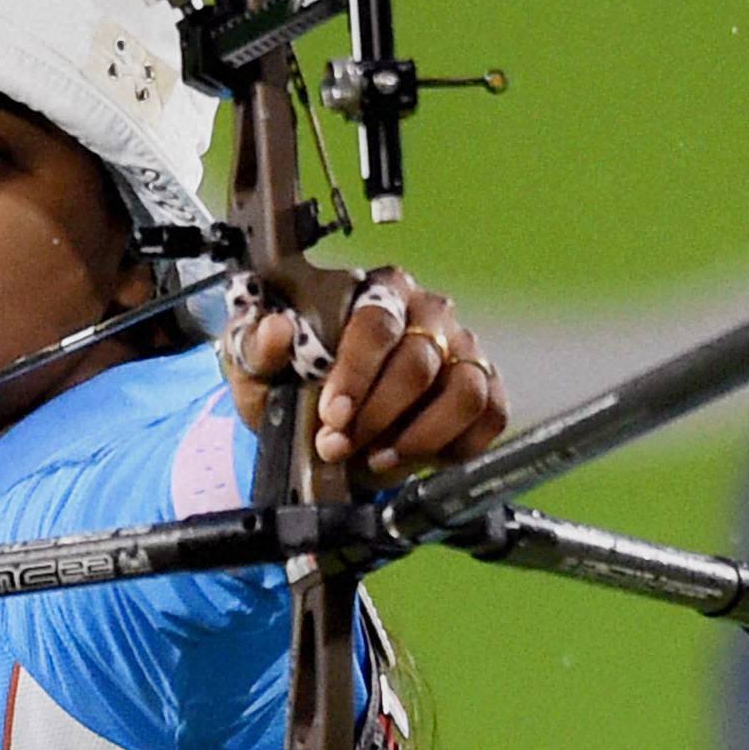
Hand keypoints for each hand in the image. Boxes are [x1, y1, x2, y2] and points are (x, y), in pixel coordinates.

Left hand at [222, 265, 507, 484]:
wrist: (323, 426)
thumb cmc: (295, 384)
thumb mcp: (257, 367)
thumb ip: (257, 346)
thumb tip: (275, 330)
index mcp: (375, 292)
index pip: (376, 325)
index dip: (356, 374)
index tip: (332, 415)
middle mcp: (427, 313)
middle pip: (419, 362)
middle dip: (377, 416)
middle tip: (341, 447)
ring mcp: (462, 349)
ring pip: (464, 391)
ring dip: (420, 437)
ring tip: (380, 457)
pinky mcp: (485, 387)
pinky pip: (490, 415)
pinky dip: (458, 446)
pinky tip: (421, 458)